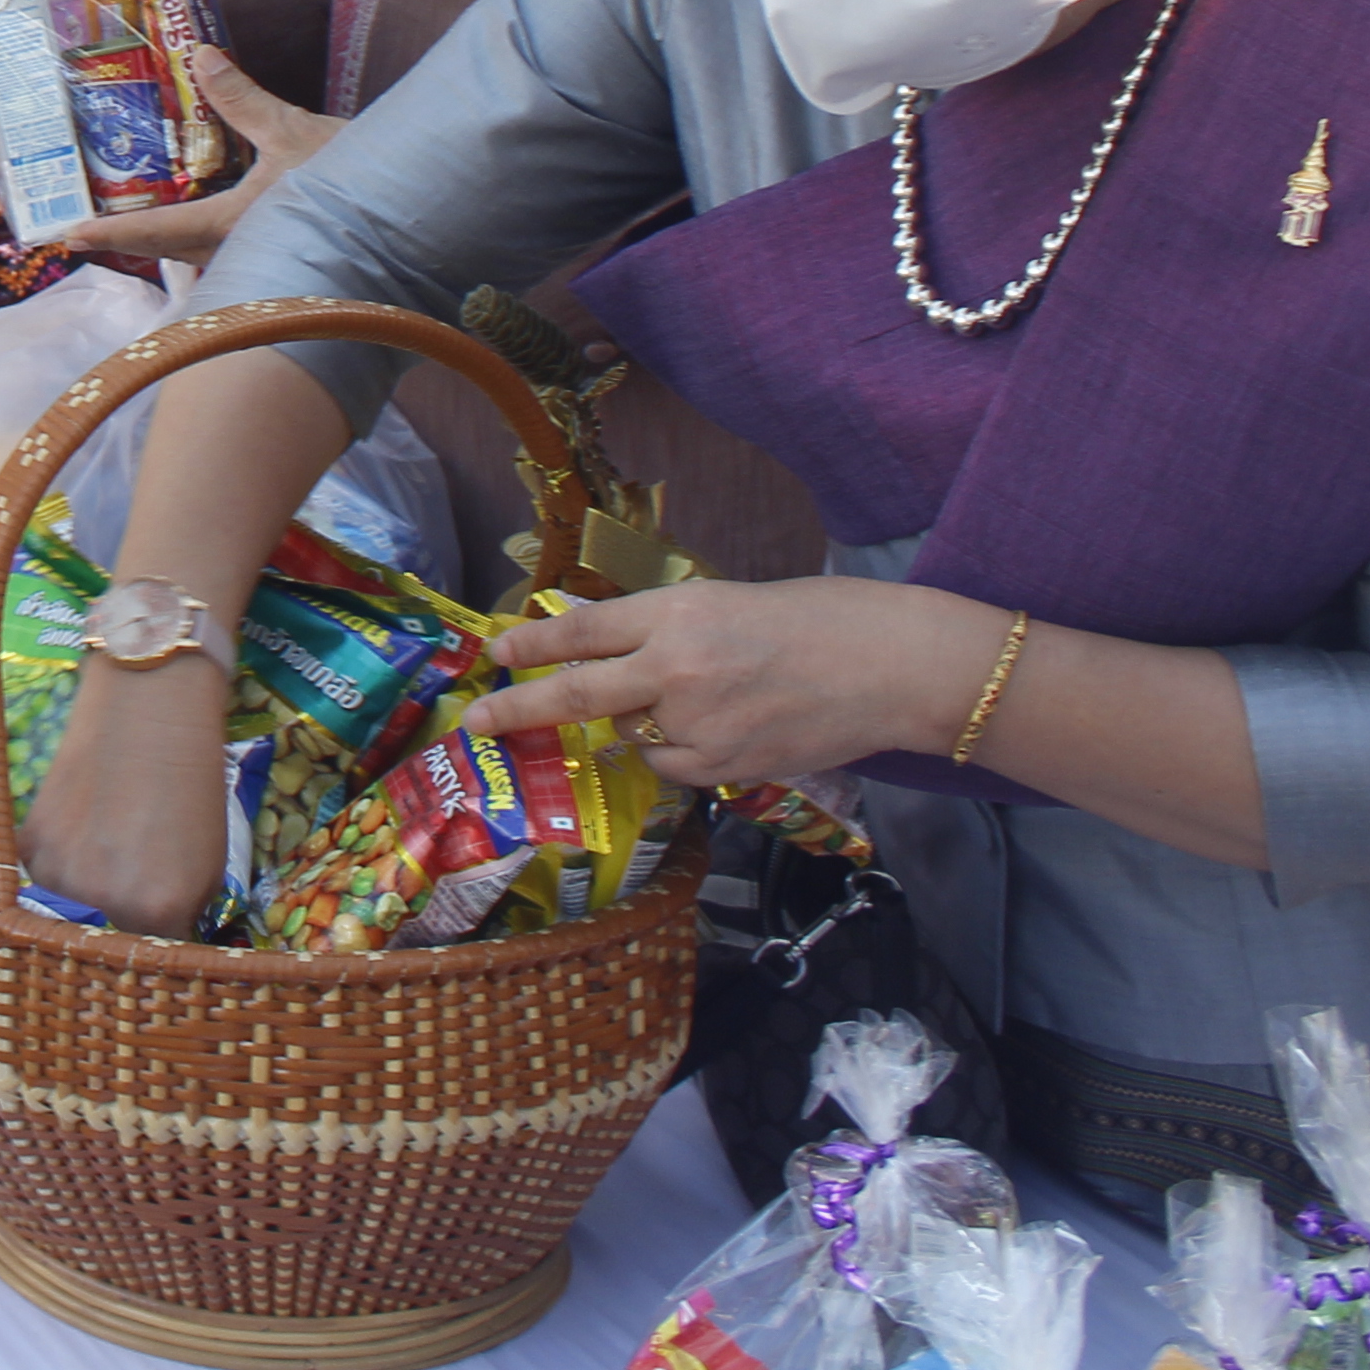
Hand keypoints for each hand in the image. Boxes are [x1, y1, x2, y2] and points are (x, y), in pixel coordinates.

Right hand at [19, 649, 253, 926]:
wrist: (144, 712)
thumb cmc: (192, 785)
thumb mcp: (207, 866)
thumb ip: (179, 913)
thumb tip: (158, 939)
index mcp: (156, 911)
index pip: (153, 960)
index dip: (156, 944)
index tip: (157, 930)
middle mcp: (102, 902)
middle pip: (106, 939)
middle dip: (120, 920)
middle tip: (132, 883)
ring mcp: (58, 874)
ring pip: (70, 910)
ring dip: (85, 893)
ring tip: (106, 846)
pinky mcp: (29, 843)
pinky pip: (42, 878)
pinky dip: (60, 864)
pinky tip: (81, 828)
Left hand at [87, 45, 342, 261]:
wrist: (409, 213)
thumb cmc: (352, 180)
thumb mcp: (292, 131)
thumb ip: (240, 98)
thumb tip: (201, 53)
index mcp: (231, 226)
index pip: (156, 231)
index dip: (110, 233)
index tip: (69, 235)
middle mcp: (237, 254)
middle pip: (166, 251)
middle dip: (128, 241)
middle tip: (87, 230)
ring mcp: (260, 264)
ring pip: (196, 258)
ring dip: (163, 242)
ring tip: (132, 224)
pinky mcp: (280, 261)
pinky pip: (224, 254)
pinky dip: (199, 240)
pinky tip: (198, 222)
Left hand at [448, 577, 1002, 790]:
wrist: (889, 665)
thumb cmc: (816, 621)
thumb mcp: (725, 603)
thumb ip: (664, 631)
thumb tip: (608, 658)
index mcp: (677, 612)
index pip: (583, 631)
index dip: (534, 645)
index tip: (497, 654)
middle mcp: (677, 667)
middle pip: (580, 694)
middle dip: (523, 710)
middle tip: (479, 722)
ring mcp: (700, 722)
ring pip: (635, 736)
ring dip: (643, 726)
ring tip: (710, 701)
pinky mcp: (726, 766)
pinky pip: (674, 765)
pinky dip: (680, 753)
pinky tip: (726, 729)